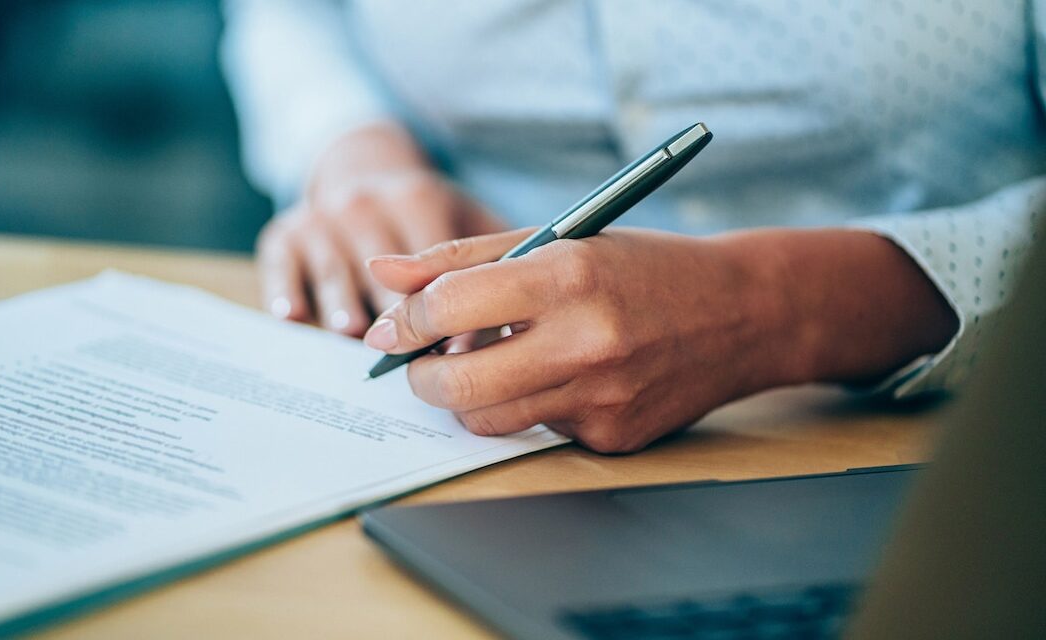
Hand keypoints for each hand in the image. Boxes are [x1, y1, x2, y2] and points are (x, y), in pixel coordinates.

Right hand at [256, 122, 502, 335]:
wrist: (362, 169)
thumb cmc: (427, 215)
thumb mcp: (468, 222)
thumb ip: (488, 269)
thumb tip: (503, 335)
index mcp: (417, 199)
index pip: (432, 260)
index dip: (446, 307)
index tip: (459, 347)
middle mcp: (366, 203)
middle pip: (380, 269)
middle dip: (396, 314)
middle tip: (409, 355)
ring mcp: (322, 216)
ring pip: (333, 266)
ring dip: (341, 299)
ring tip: (350, 330)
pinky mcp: (285, 231)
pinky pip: (282, 262)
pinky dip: (285, 287)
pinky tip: (293, 315)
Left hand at [362, 227, 956, 452]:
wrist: (742, 313)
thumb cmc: (641, 267)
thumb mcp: (557, 239)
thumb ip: (462, 258)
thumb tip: (383, 275)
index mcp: (566, 277)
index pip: (448, 308)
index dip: (406, 319)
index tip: (396, 324)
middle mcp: (585, 342)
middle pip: (457, 386)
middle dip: (420, 378)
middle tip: (420, 364)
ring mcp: (602, 398)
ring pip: (490, 422)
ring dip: (469, 400)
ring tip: (487, 365)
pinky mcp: (615, 437)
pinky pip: (541, 432)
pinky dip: (533, 407)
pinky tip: (562, 378)